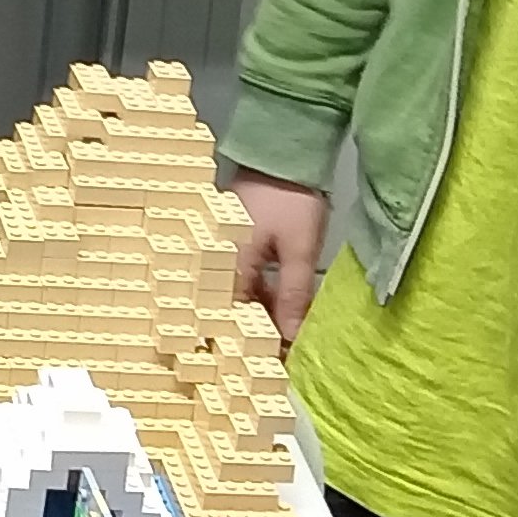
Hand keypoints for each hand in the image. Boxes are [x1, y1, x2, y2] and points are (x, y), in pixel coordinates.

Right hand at [230, 171, 328, 344]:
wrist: (284, 154)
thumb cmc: (291, 201)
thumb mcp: (299, 251)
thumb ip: (294, 295)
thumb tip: (290, 338)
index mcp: (227, 264)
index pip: (232, 316)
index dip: (252, 342)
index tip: (274, 361)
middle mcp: (218, 260)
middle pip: (234, 307)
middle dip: (259, 330)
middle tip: (286, 351)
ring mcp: (225, 250)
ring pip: (241, 293)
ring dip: (263, 312)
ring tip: (289, 330)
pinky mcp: (235, 243)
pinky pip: (245, 278)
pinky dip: (263, 292)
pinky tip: (282, 303)